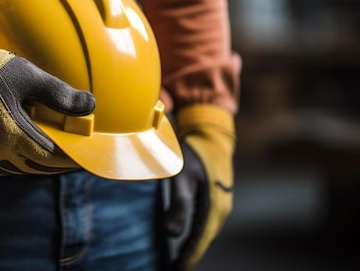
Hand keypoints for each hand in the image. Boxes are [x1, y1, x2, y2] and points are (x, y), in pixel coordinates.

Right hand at [0, 20, 95, 174]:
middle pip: (35, 167)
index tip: (84, 157)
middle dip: (55, 163)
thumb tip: (90, 105)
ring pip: (17, 169)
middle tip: (70, 155)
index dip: (70, 159)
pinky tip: (19, 152)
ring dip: (35, 164)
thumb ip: (59, 94)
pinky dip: (14, 163)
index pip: (51, 158)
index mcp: (14, 136)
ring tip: (48, 154)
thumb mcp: (27, 76)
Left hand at [163, 104, 234, 270]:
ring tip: (179, 260)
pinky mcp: (214, 197)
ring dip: (193, 246)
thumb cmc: (194, 154)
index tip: (177, 270)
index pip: (200, 239)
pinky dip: (196, 234)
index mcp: (214, 206)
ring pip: (205, 231)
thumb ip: (178, 205)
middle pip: (204, 238)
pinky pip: (205, 222)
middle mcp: (221, 207)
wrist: (210, 135)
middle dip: (191, 255)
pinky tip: (187, 238)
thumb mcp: (183, 176)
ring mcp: (220, 202)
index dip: (189, 257)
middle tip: (175, 269)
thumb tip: (172, 234)